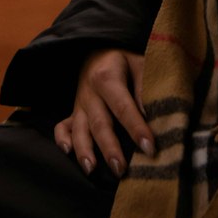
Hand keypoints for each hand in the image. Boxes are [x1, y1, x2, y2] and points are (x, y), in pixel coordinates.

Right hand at [54, 48, 154, 177]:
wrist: (102, 47)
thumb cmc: (126, 57)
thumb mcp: (139, 62)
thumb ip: (145, 86)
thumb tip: (154, 115)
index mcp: (107, 77)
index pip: (123, 107)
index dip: (137, 128)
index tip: (150, 147)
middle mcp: (89, 92)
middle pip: (99, 123)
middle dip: (110, 148)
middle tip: (121, 169)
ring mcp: (79, 103)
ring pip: (79, 129)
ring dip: (84, 151)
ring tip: (91, 170)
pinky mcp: (74, 111)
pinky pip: (62, 126)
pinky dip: (62, 139)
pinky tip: (68, 152)